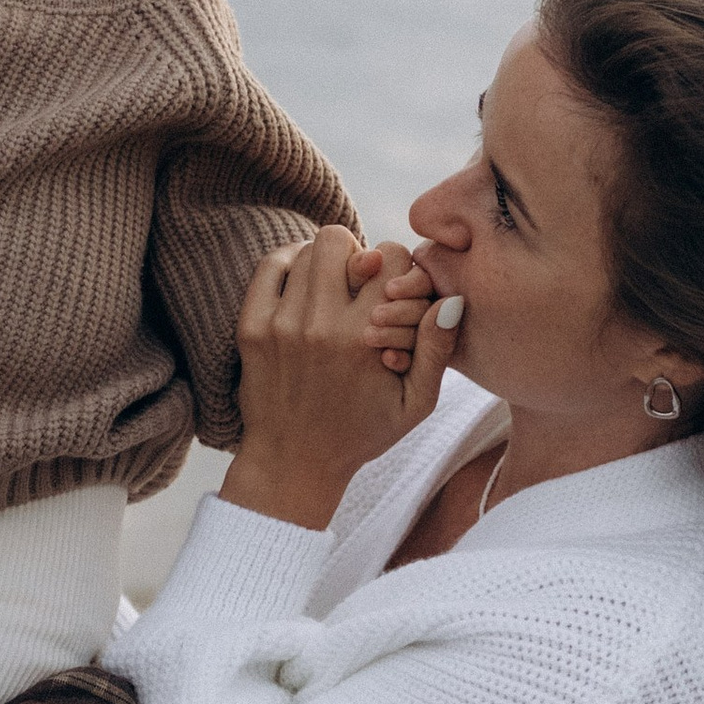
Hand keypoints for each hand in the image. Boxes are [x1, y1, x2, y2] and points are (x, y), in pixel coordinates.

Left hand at [223, 225, 458, 531]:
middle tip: (358, 284)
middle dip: (355, 255)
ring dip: (323, 263)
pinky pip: (270, 266)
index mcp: (365, 339)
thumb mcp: (415, 404)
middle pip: (340, 240)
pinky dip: (288, 264)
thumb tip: (451, 300)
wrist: (295, 464)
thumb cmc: (361, 433)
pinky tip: (302, 283)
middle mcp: (321, 326)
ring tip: (332, 289)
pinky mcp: (252, 329)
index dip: (397, 268)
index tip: (392, 292)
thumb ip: (437, 351)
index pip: (391, 257)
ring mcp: (281, 325)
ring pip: (305, 250)